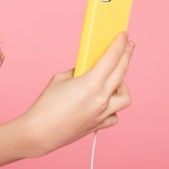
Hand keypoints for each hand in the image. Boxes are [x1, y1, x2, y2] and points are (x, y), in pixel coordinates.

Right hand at [20, 32, 134, 156]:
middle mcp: (101, 99)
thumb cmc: (46, 105)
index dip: (119, 44)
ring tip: (111, 80)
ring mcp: (103, 113)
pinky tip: (102, 102)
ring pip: (125, 96)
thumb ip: (78, 72)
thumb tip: (88, 69)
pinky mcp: (100, 125)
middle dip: (126, 56)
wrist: (40, 132)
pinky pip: (115, 113)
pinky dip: (111, 106)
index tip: (123, 36)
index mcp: (90, 84)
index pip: (111, 58)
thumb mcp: (59, 79)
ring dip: (121, 85)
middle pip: (122, 72)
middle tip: (128, 46)